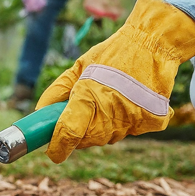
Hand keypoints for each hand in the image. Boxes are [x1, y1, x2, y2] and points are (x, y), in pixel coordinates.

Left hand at [36, 0, 194, 162]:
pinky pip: (128, 131)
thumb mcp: (79, 67)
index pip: (68, 133)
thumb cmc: (111, 54)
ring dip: (100, 127)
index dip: (57, 147)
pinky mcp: (149, 122)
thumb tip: (40, 111)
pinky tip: (126, 102)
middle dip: (78, 133)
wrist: (154, 43)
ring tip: (107, 101)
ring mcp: (131, 120)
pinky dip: (123, 122)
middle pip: (85, 140)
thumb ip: (57, 91)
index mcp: (89, 97)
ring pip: (106, 138)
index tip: (53, 152)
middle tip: (82, 113)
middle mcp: (110, 113)